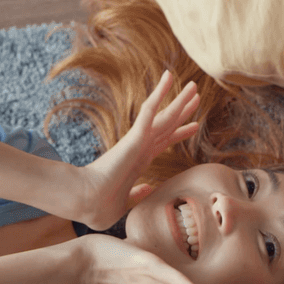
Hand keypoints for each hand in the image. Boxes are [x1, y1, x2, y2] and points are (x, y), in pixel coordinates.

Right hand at [70, 71, 200, 229]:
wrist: (88, 201)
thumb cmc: (101, 205)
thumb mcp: (125, 200)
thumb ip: (138, 193)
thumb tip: (148, 187)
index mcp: (140, 161)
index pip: (164, 142)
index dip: (180, 133)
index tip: (193, 126)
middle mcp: (141, 147)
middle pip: (168, 124)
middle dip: (183, 110)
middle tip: (196, 96)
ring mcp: (139, 140)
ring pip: (165, 114)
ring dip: (179, 99)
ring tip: (194, 86)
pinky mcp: (135, 136)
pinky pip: (150, 110)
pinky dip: (160, 93)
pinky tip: (169, 78)